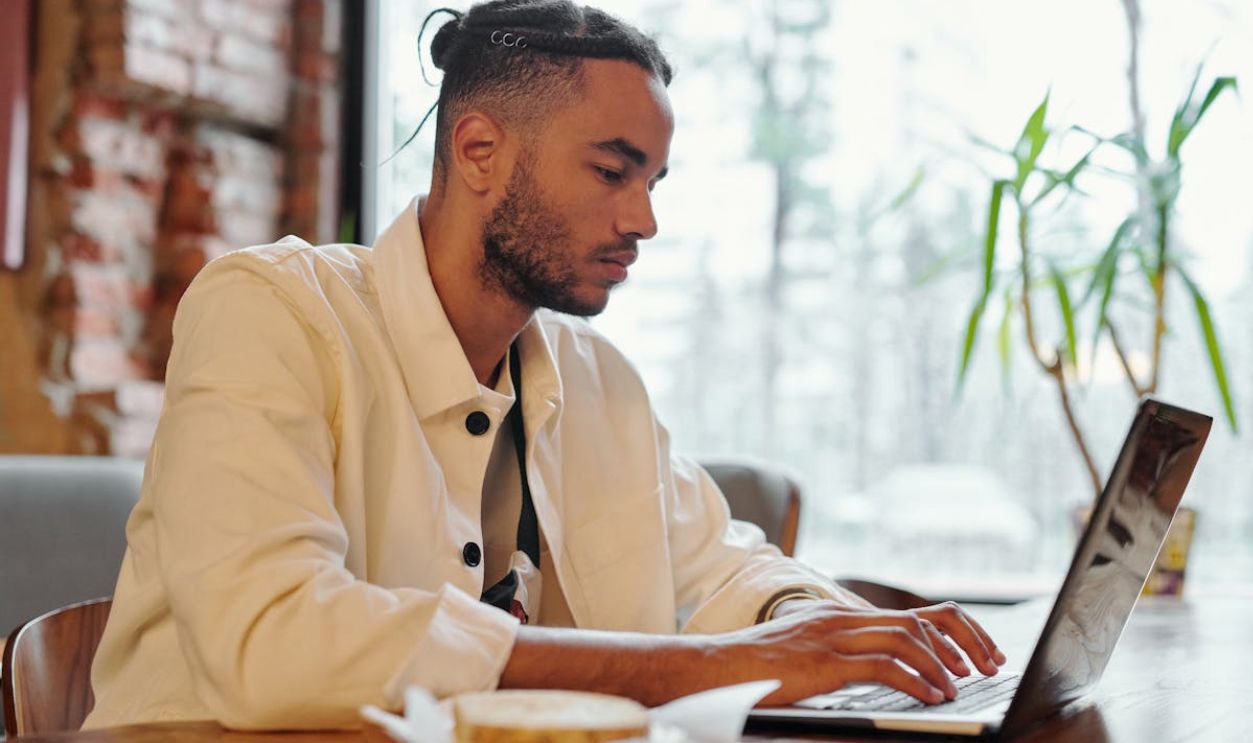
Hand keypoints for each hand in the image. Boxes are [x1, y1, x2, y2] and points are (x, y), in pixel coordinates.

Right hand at [716, 600, 1006, 705]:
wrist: (716, 667)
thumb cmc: (758, 667)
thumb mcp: (807, 650)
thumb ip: (841, 651)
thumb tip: (884, 670)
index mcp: (842, 615)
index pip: (913, 613)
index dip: (953, 631)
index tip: (978, 654)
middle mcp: (843, 618)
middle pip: (920, 620)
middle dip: (962, 643)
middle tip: (987, 666)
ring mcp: (834, 637)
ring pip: (908, 639)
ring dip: (942, 664)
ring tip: (960, 687)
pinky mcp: (826, 661)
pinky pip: (885, 667)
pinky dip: (916, 681)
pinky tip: (931, 697)